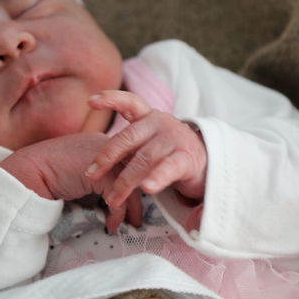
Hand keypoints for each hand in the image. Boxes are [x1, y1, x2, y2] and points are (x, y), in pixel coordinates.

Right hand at [0, 133, 142, 231]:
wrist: (29, 172)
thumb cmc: (48, 173)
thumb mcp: (79, 172)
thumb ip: (96, 177)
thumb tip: (110, 195)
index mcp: (102, 144)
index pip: (129, 160)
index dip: (134, 180)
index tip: (134, 198)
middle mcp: (108, 147)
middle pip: (136, 170)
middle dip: (139, 194)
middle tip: (137, 215)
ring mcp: (106, 158)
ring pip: (131, 184)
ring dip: (132, 207)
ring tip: (131, 223)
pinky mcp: (102, 174)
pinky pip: (119, 196)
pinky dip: (118, 213)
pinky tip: (111, 224)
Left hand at [86, 90, 206, 206]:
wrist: (207, 162)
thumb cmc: (168, 152)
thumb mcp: (147, 142)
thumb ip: (127, 145)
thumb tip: (92, 164)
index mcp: (148, 117)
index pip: (129, 102)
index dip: (110, 99)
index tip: (91, 101)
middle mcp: (160, 123)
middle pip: (128, 138)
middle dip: (106, 157)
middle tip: (90, 174)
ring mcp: (174, 139)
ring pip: (144, 159)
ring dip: (125, 180)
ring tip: (112, 198)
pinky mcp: (186, 159)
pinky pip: (168, 168)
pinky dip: (157, 178)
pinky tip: (147, 188)